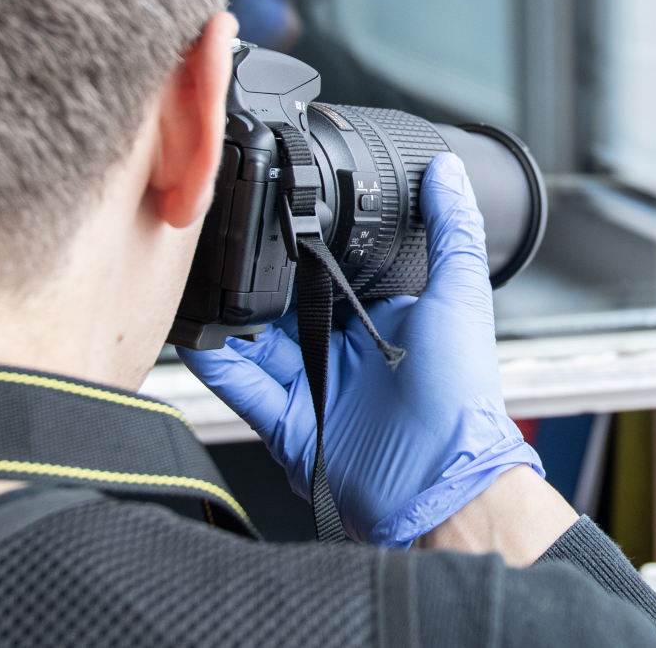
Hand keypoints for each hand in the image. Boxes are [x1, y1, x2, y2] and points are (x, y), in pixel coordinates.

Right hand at [180, 153, 542, 546]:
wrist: (443, 484)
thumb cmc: (461, 399)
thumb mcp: (460, 297)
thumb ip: (453, 230)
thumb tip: (448, 170)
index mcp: (380, 319)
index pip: (330, 272)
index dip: (304, 245)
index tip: (278, 207)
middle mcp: (342, 351)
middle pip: (284, 304)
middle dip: (256, 276)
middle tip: (229, 239)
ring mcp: (312, 386)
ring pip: (253, 340)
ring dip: (228, 314)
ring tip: (204, 278)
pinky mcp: (286, 423)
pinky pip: (238, 385)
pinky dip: (212, 361)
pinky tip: (194, 334)